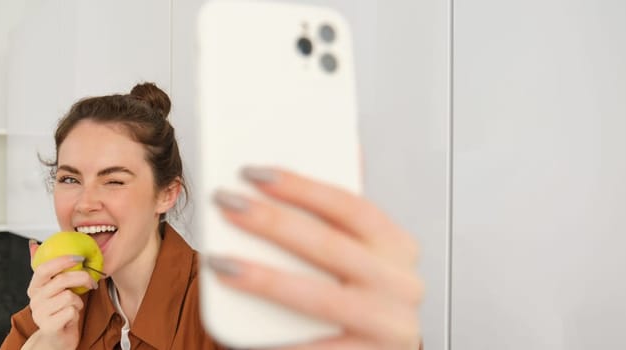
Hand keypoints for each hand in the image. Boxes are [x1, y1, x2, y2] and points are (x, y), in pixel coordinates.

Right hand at [23, 240, 96, 349]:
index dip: (62, 260)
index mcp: (35, 287)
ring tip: (74, 306)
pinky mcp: (49, 326)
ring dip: (78, 301)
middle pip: (62, 280)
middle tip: (92, 282)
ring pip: (69, 296)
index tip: (80, 257)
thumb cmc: (57, 311)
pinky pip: (71, 311)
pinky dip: (76, 313)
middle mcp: (34, 299)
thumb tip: (34, 243)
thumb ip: (47, 269)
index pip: (44, 268)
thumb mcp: (52, 289)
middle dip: (82, 278)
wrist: (55, 339)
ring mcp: (40, 313)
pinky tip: (70, 317)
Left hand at [208, 167, 422, 349]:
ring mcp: (391, 326)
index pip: (351, 205)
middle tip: (228, 204)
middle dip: (273, 222)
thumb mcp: (358, 252)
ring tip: (222, 262)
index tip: (253, 172)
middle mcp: (403, 284)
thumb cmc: (358, 298)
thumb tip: (328, 148)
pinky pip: (316, 346)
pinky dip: (275, 337)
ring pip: (320, 296)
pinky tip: (239, 323)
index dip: (301, 186)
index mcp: (398, 247)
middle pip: (330, 246)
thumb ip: (338, 213)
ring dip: (265, 278)